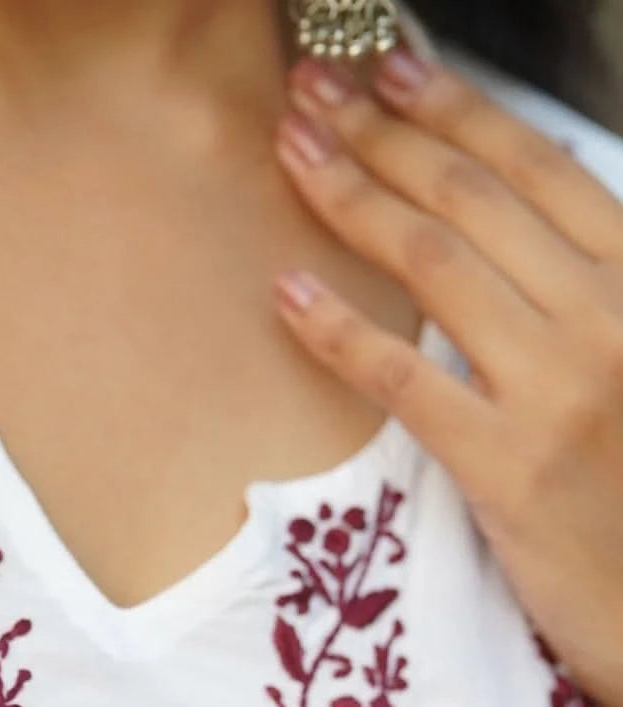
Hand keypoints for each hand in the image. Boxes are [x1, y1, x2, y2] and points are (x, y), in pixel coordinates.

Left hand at [270, 47, 622, 706]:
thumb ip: (578, 291)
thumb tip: (490, 222)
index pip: (540, 170)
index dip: (459, 110)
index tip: (391, 66)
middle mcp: (607, 321)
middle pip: (476, 202)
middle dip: (385, 135)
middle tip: (313, 91)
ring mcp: (558, 393)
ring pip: (439, 268)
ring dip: (355, 198)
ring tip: (293, 152)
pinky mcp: (506, 468)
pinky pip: (408, 381)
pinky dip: (343, 328)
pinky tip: (287, 289)